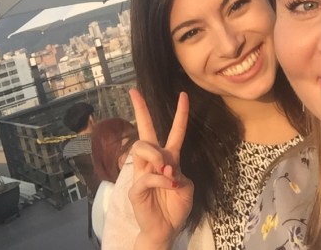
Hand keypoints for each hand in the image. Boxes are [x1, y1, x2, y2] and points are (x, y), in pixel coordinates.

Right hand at [128, 88, 193, 248]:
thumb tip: (166, 168)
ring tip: (167, 170)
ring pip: (141, 148)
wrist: (165, 229)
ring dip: (157, 156)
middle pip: (145, 132)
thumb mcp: (187, 187)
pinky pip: (147, 177)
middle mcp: (153, 162)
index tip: (184, 95)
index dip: (180, 114)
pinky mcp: (135, 189)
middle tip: (134, 91)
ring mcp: (142, 173)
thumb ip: (179, 173)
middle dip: (140, 110)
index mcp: (169, 158)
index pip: (174, 132)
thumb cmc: (175, 207)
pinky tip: (169, 186)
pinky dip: (161, 180)